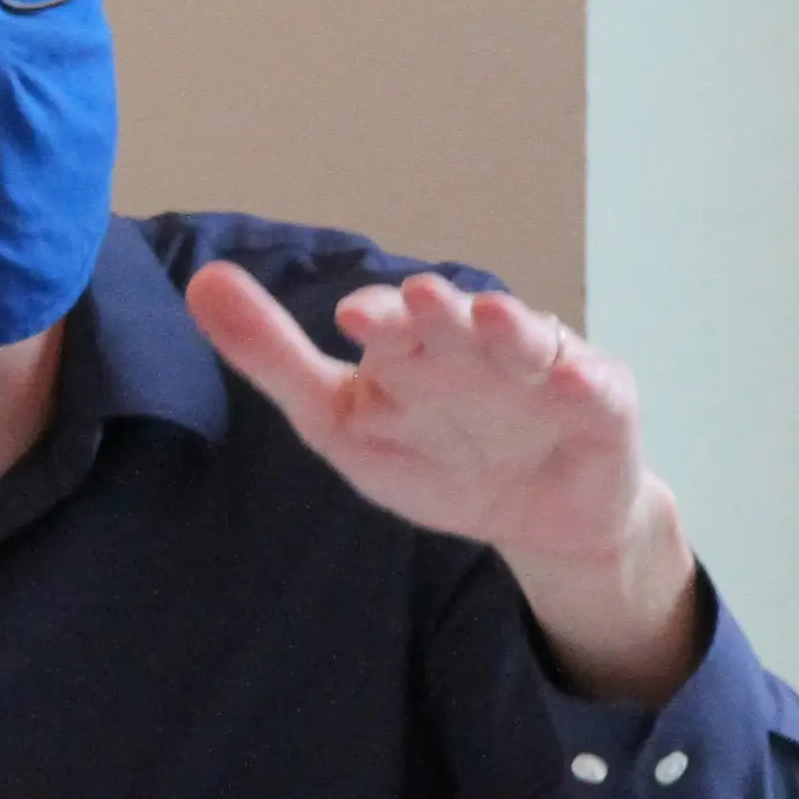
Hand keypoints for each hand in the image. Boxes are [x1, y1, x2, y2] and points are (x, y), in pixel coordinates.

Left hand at [186, 261, 699, 704]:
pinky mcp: (599, 403)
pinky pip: (596, 388)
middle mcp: (473, 346)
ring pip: (523, 342)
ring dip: (508, 328)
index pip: (389, 325)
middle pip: (454, 323)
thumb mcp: (340, 421)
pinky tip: (571, 380)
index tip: (351, 321)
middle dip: (438, 313)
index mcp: (410, 348)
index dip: (376, 321)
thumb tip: (199, 282)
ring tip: (491, 316)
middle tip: (418, 301)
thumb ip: (273, 360)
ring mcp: (539, 371)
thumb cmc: (432, 455)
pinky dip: (584, 382)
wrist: (533, 515)